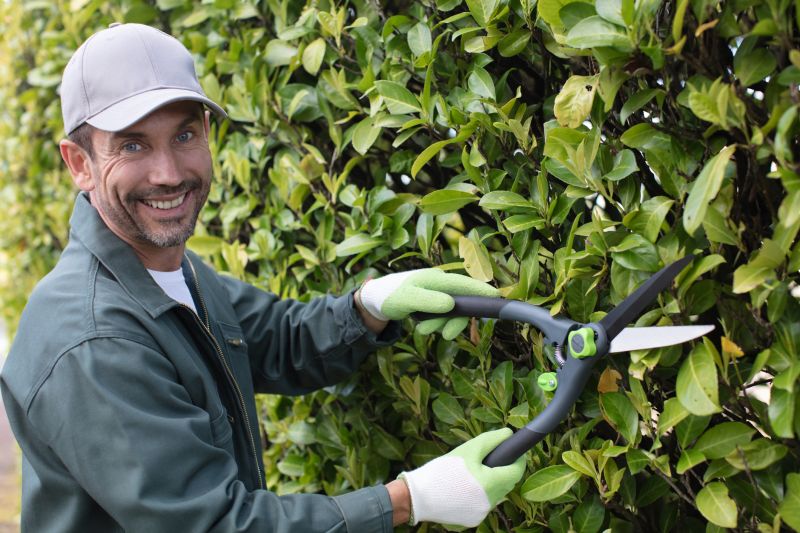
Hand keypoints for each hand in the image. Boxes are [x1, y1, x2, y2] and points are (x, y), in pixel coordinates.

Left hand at [358, 269, 498, 338]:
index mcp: (437, 279)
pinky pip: (442, 318)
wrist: (377, 301)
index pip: (465, 284)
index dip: (482, 291)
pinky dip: (434, 325)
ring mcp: (438, 295)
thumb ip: (428, 302)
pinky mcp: (434, 305)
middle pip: (462, 304)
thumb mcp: (407, 300)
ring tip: (421, 329)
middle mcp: (441, 286)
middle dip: (455, 321)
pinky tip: (420, 325)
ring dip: (440, 325)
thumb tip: (451, 305)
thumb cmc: (392, 296)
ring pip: (452, 314)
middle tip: (445, 335)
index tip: (498, 297)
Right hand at [398, 428, 525, 526]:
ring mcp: (482, 514)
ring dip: (491, 483)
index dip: (519, 460)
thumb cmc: (443, 470)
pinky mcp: (473, 521)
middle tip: (488, 460)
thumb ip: (491, 440)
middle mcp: (490, 502)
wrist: (418, 496)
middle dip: (503, 470)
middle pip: (507, 484)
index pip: (517, 471)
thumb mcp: (468, 449)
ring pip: (496, 495)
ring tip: (472, 474)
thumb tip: (508, 434)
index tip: (515, 452)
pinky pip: (484, 505)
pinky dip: (480, 495)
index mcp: (491, 484)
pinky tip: (464, 488)